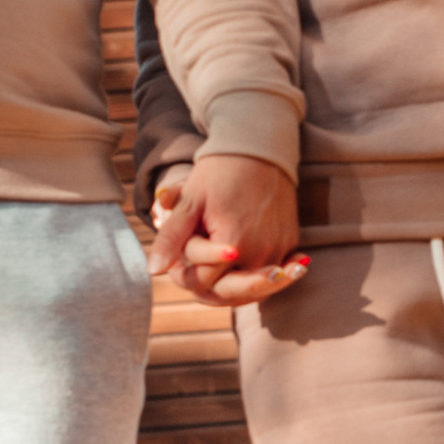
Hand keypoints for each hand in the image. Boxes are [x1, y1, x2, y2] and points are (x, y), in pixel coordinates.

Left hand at [148, 154, 303, 306]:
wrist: (260, 148)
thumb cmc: (220, 172)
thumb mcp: (190, 202)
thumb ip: (172, 238)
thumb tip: (153, 271)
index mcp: (234, 246)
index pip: (202, 281)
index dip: (183, 275)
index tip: (174, 263)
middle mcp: (261, 254)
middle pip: (228, 294)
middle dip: (205, 289)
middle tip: (189, 275)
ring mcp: (279, 251)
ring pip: (251, 291)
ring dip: (230, 289)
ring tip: (212, 279)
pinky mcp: (290, 244)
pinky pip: (271, 276)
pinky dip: (255, 280)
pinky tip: (241, 274)